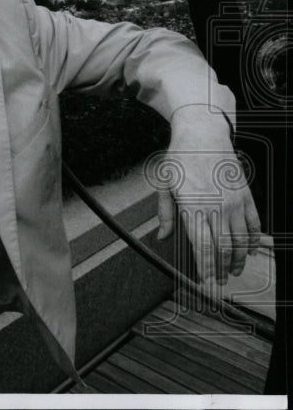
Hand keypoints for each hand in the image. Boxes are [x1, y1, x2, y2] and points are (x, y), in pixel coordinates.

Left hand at [152, 106, 261, 284]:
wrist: (203, 134)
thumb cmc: (179, 159)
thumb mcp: (164, 185)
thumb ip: (165, 214)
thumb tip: (162, 238)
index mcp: (193, 205)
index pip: (202, 245)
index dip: (206, 267)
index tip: (207, 282)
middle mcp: (216, 206)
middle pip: (223, 247)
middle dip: (223, 268)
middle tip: (221, 282)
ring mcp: (234, 201)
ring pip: (241, 239)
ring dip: (239, 258)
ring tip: (235, 270)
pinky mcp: (245, 195)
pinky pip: (254, 223)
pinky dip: (254, 239)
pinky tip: (250, 249)